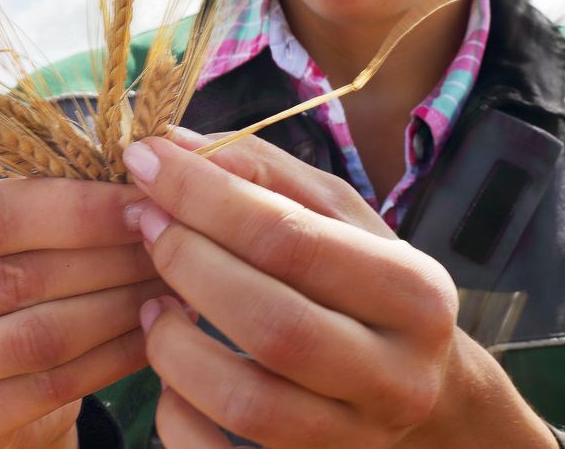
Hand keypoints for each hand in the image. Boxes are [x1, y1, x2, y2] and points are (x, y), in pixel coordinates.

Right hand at [0, 178, 172, 448]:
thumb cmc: (6, 273)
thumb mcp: (11, 225)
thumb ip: (54, 196)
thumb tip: (148, 166)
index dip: (80, 208)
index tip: (148, 201)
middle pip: (18, 277)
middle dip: (110, 258)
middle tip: (173, 243)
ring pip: (39, 336)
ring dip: (121, 307)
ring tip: (176, 283)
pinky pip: (52, 386)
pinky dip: (115, 356)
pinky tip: (157, 331)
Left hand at [122, 130, 555, 447]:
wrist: (419, 390)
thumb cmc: (366, 287)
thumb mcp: (339, 219)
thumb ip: (265, 175)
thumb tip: (174, 145)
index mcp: (413, 292)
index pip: (292, 240)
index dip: (204, 197)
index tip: (145, 164)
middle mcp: (397, 373)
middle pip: (273, 323)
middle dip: (188, 264)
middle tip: (145, 226)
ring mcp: (357, 438)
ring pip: (247, 403)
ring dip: (174, 346)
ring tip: (153, 303)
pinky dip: (176, 414)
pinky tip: (173, 370)